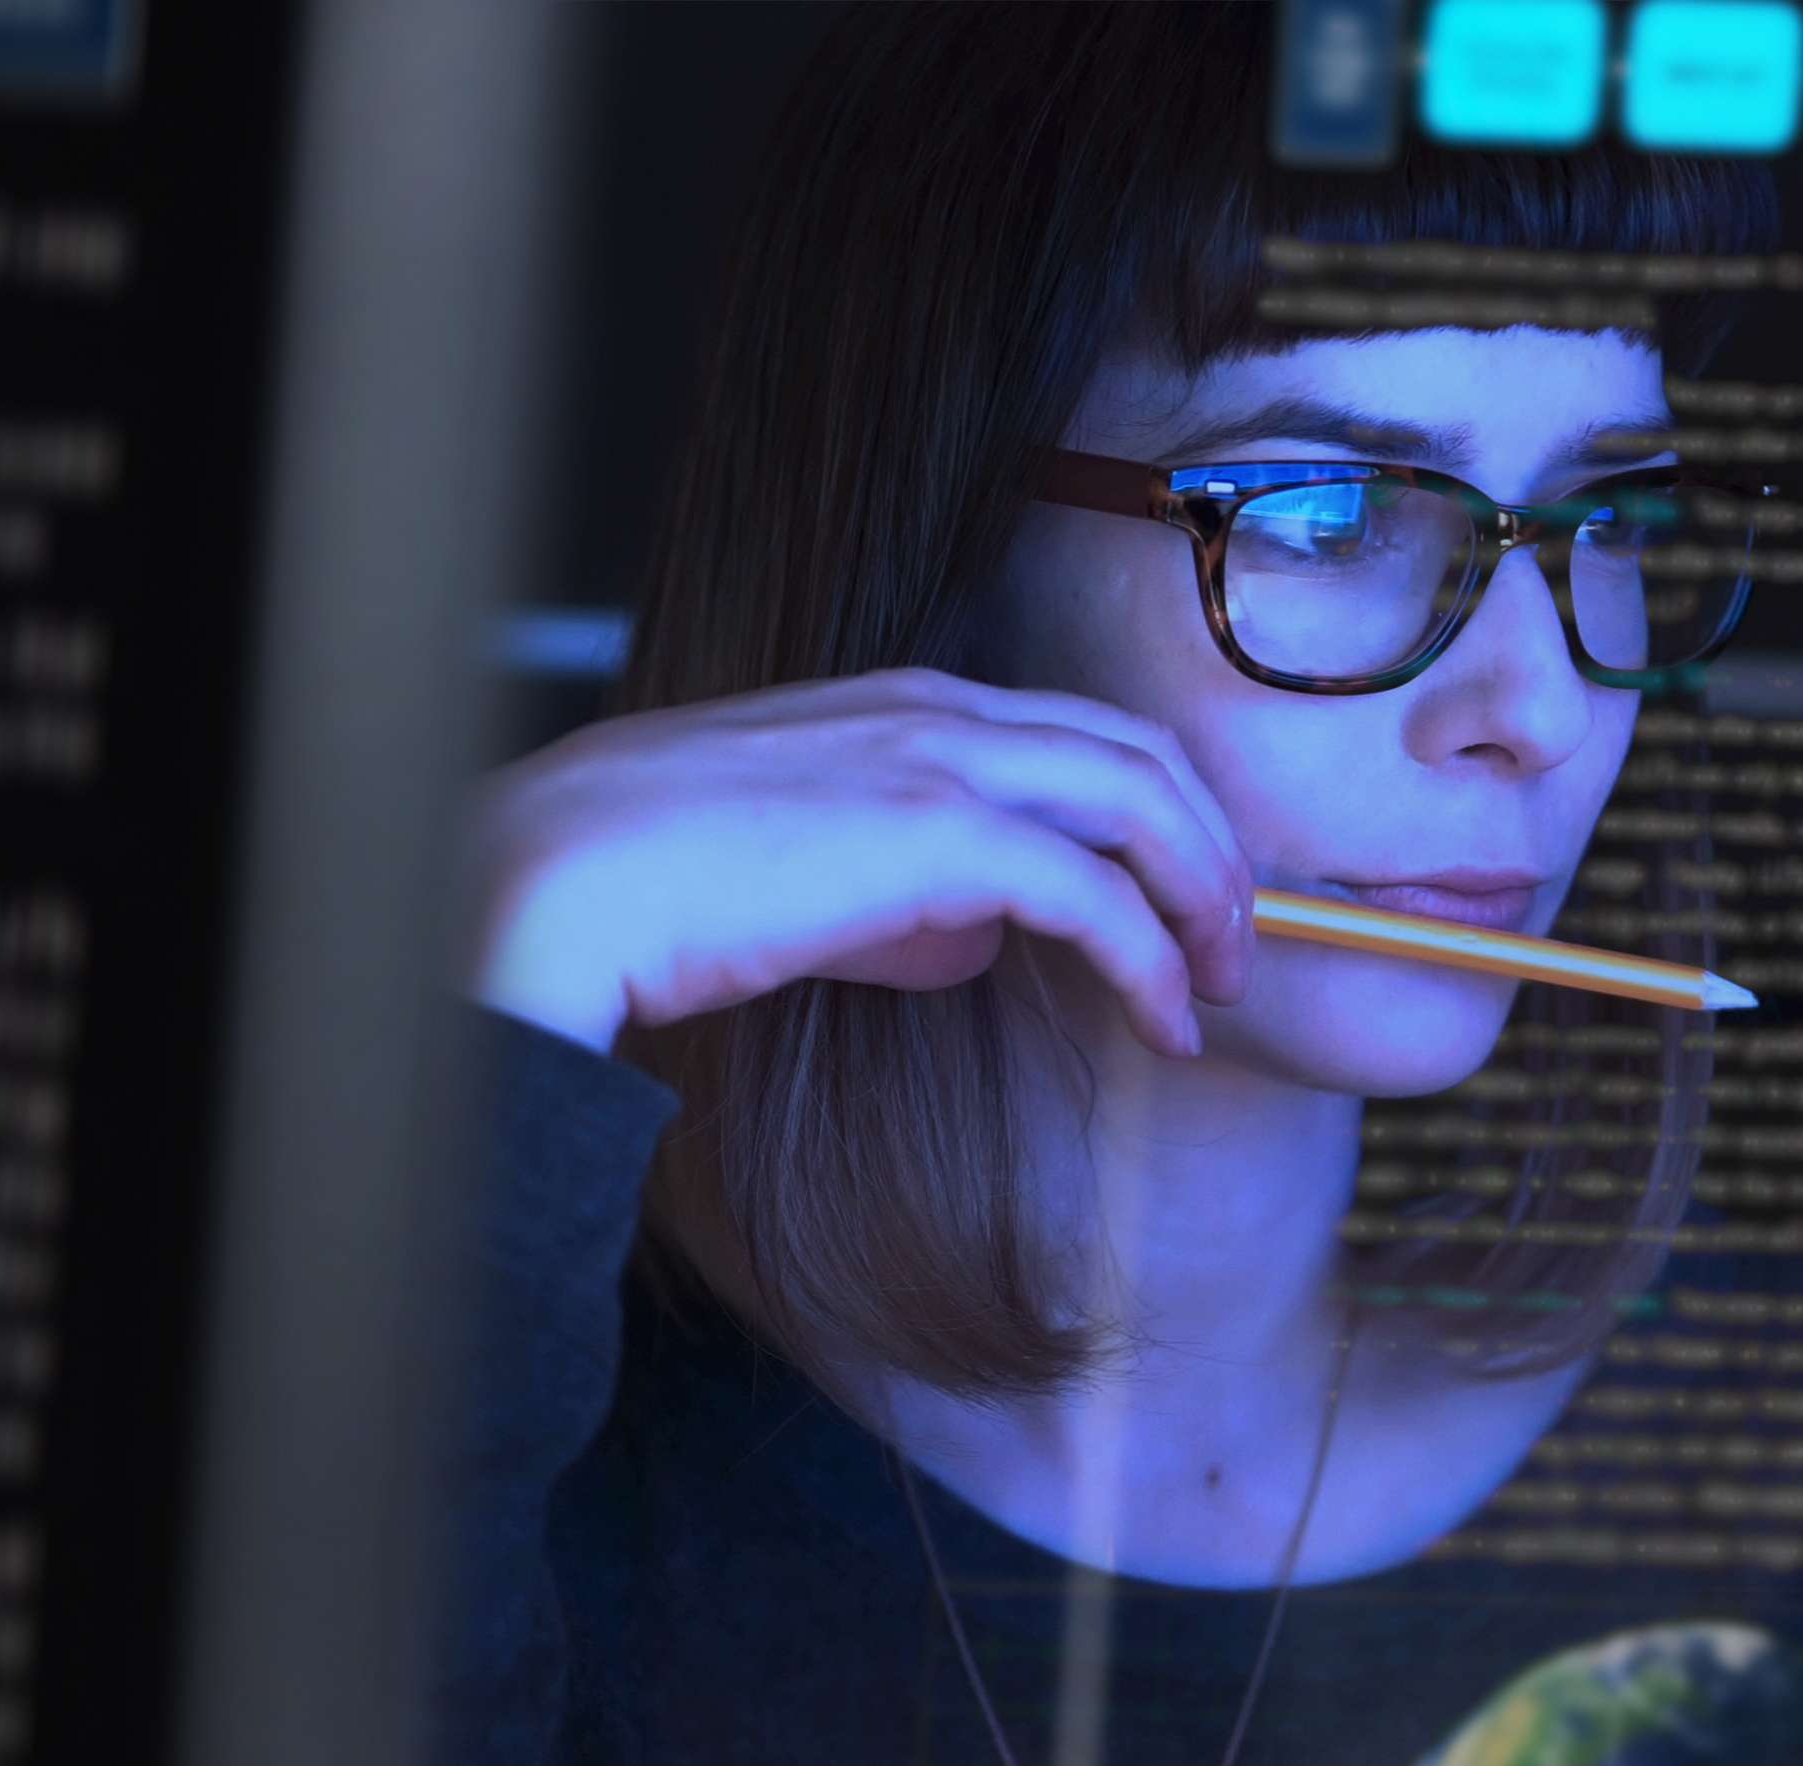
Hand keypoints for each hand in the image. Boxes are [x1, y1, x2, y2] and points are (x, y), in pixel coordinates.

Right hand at [463, 667, 1253, 1057]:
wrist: (567, 878)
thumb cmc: (661, 884)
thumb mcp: (810, 876)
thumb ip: (905, 894)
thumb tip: (978, 942)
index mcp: (909, 703)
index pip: (1085, 737)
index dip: (1161, 817)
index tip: (1188, 903)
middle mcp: (941, 710)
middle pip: (1143, 756)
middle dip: (1213, 853)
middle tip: (1235, 948)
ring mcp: (944, 761)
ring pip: (1144, 805)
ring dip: (1205, 901)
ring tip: (1219, 989)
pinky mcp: (941, 835)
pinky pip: (1097, 895)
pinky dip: (1151, 960)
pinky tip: (1166, 1025)